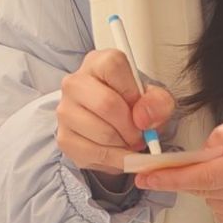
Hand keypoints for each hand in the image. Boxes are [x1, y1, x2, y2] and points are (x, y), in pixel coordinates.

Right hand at [56, 50, 178, 187]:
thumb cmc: (134, 107)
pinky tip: (117, 152)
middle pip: (106, 104)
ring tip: (128, 142)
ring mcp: (65, 111)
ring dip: (124, 145)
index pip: (113, 67)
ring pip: (102, 133)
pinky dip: (114, 159)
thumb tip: (143, 117)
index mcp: (98, 63)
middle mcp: (75, 83)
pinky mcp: (64, 138)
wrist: (116, 126)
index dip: (133, 92)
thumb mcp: (154, 99)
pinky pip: (94, 154)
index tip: (141, 108)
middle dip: (131, 127)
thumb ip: (158, 102)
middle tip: (140, 135)